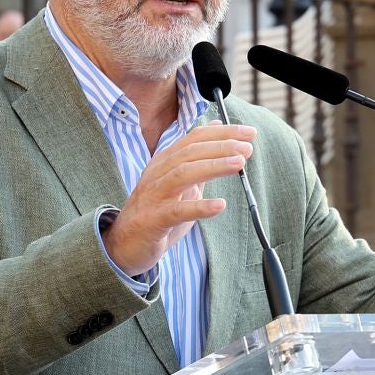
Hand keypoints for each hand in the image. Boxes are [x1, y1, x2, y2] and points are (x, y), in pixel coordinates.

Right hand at [103, 125, 253, 276]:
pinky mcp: (152, 220)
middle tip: (248, 147)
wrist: (125, 244)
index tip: (250, 132)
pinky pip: (176, 211)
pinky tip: (219, 205)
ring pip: (183, 174)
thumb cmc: (156, 212)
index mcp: (165, 162)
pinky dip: (199, 206)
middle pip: (190, 152)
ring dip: (213, 166)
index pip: (195, 138)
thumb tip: (217, 130)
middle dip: (221, 146)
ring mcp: (153, 195)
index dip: (223, 133)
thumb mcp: (180, 183)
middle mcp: (157, 173)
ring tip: (239, 164)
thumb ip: (198, 159)